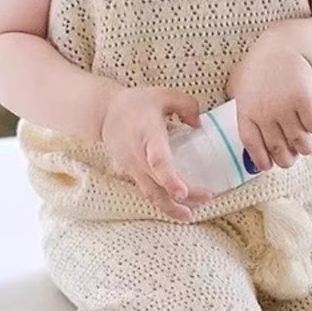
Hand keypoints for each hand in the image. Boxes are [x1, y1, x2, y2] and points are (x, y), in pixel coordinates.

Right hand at [100, 85, 212, 220]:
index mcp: (147, 133)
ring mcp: (132, 167)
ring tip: (189, 216)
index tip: (183, 193)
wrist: (104, 113)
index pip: (157, 160)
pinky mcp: (131, 174)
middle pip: (156, 184)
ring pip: (150, 194)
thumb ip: (186, 105)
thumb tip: (198, 126)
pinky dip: (163, 202)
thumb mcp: (164, 94)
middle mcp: (138, 155)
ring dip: (171, 208)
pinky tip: (178, 208)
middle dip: (180, 197)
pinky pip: (148, 192)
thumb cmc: (138, 103)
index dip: (170, 178)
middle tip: (206, 199)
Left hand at [226, 36, 311, 173]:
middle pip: (278, 150)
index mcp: (247, 111)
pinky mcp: (305, 101)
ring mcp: (285, 107)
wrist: (286, 46)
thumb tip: (250, 144)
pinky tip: (310, 118)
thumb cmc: (263, 68)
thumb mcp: (241, 87)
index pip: (252, 145)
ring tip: (304, 142)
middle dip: (286, 160)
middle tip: (290, 158)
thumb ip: (244, 112)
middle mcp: (265, 113)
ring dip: (304, 147)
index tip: (267, 166)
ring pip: (300, 143)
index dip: (260, 160)